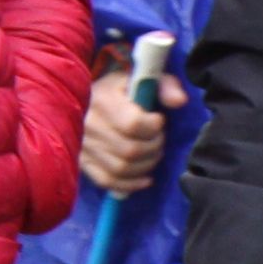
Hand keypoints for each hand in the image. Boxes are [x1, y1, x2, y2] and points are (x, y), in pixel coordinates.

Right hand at [78, 67, 186, 195]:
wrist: (90, 97)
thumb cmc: (123, 88)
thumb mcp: (144, 78)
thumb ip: (165, 86)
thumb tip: (179, 101)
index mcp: (102, 99)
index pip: (133, 125)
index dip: (154, 127)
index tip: (158, 119)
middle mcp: (88, 124)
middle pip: (130, 150)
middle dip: (154, 147)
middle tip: (158, 138)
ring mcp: (83, 146)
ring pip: (122, 169)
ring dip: (146, 165)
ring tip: (152, 152)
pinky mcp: (82, 162)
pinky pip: (107, 181)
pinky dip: (131, 184)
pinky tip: (145, 177)